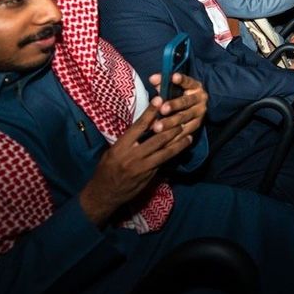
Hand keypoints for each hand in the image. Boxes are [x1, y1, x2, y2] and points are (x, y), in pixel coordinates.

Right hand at [79, 104, 193, 225]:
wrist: (104, 194)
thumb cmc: (106, 169)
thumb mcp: (112, 151)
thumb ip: (128, 140)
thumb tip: (145, 125)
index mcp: (121, 147)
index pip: (138, 126)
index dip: (150, 112)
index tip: (160, 100)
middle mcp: (133, 156)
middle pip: (157, 139)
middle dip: (172, 128)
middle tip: (182, 118)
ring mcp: (142, 168)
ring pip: (165, 152)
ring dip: (179, 143)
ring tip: (189, 135)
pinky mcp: (149, 177)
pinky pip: (163, 163)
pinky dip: (172, 155)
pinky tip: (180, 149)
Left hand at [148, 72, 206, 136]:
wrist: (197, 106)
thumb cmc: (180, 94)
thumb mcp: (174, 86)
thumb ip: (163, 82)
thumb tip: (152, 78)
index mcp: (195, 87)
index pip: (188, 81)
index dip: (181, 80)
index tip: (174, 77)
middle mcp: (200, 100)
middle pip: (186, 102)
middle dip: (173, 105)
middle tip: (162, 109)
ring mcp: (200, 113)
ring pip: (185, 118)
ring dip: (171, 123)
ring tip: (157, 127)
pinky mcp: (197, 126)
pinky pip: (185, 132)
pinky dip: (173, 135)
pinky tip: (163, 139)